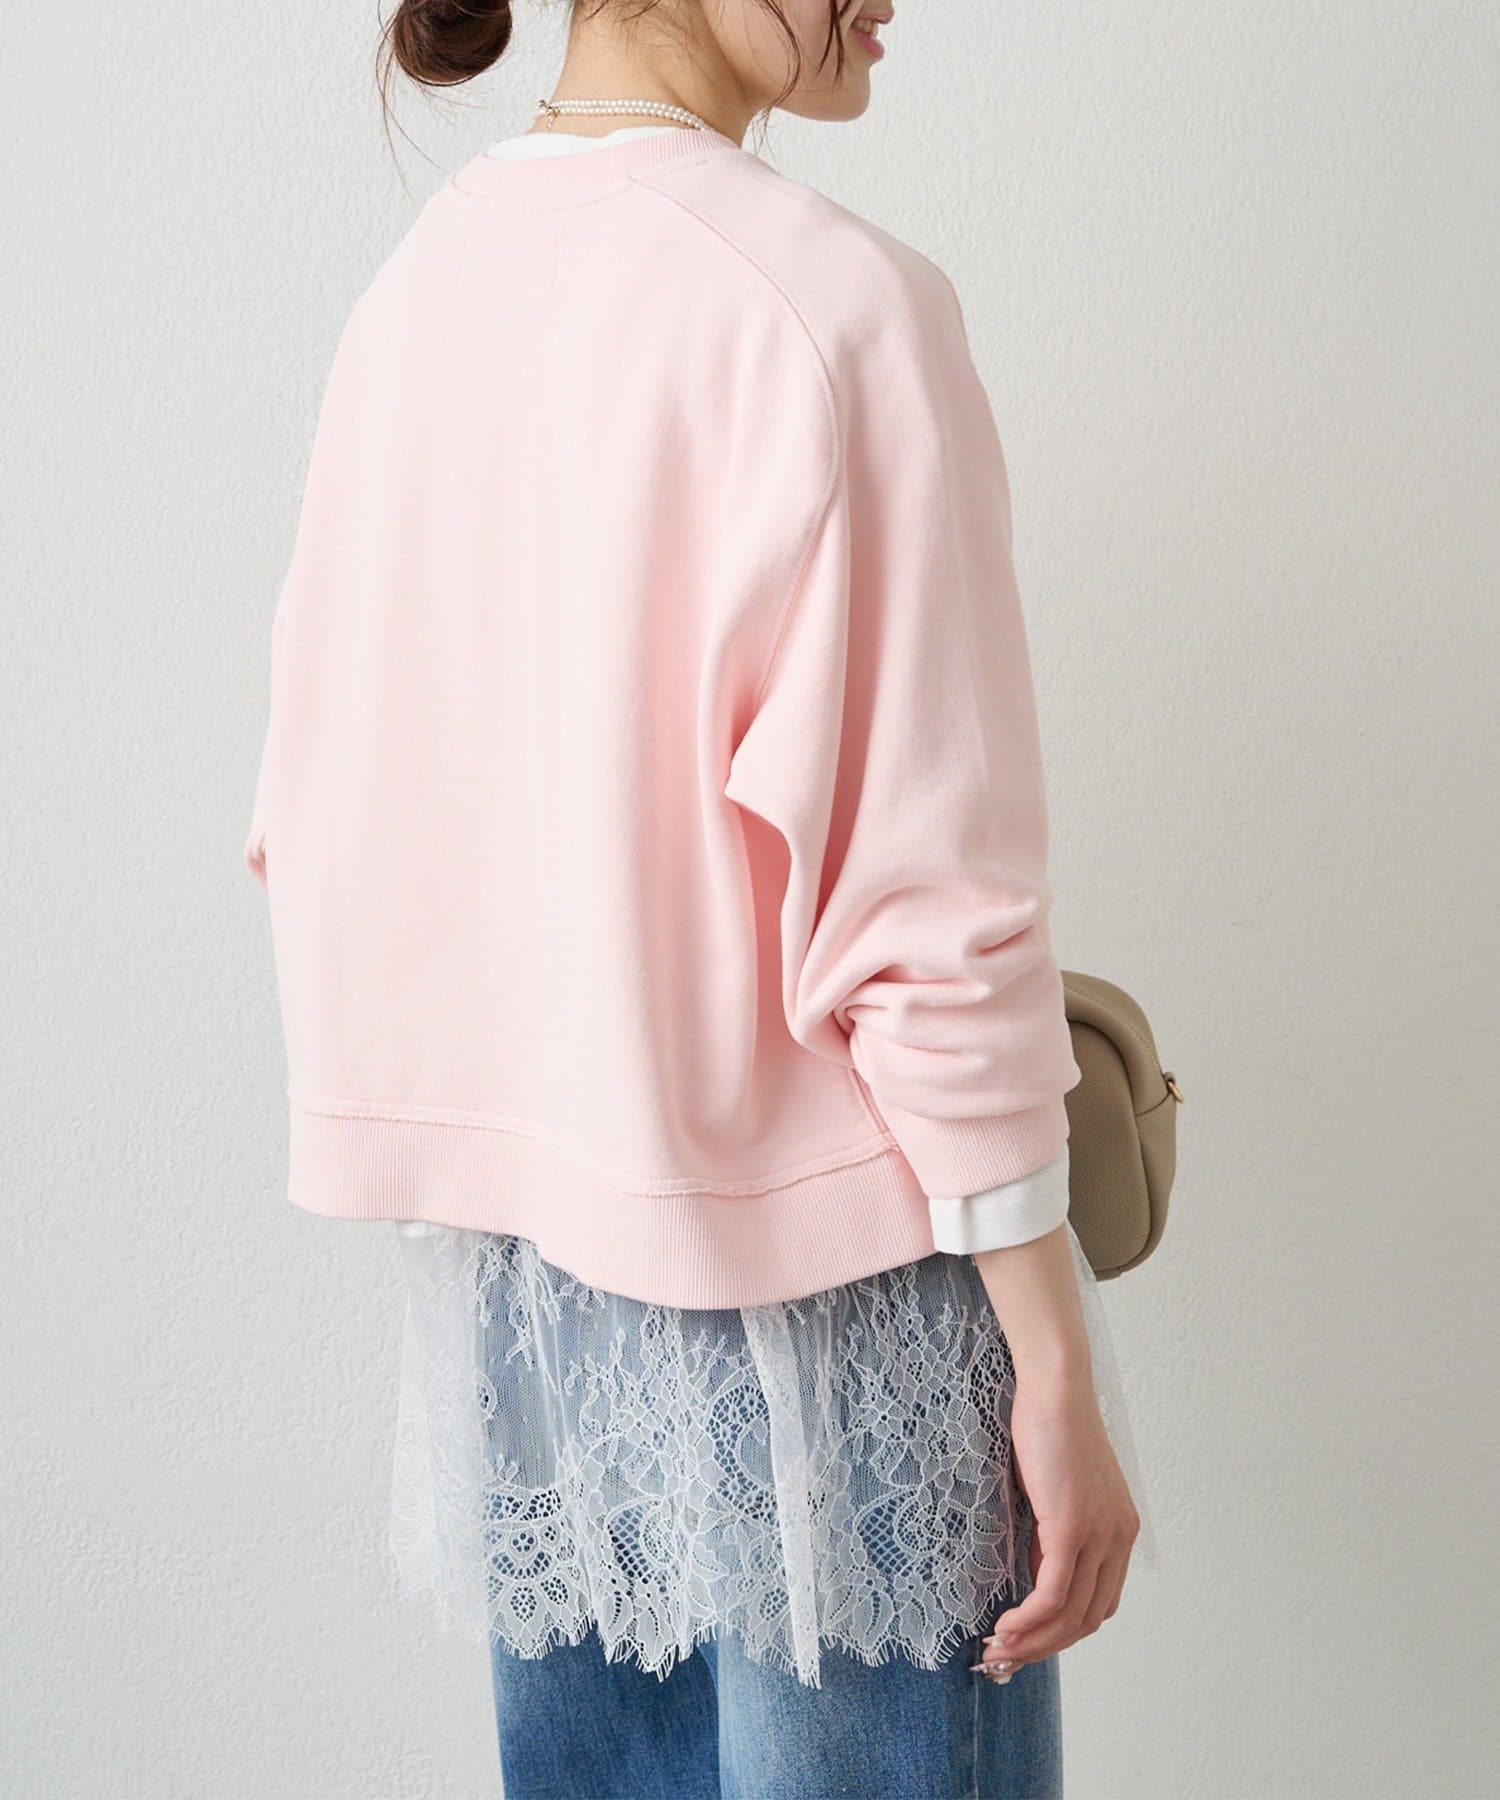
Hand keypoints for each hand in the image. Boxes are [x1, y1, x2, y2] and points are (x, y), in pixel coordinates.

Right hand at [980, 1377, 1138, 1670]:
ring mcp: (1099, 1535)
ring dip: (1033, 1642)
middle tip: (1004, 1657)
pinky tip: (1005, 1625)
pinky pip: (1052, 1595)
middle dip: (1045, 1646)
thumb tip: (1036, 1572)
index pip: (1098, 1603)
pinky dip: (1029, 1620)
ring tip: (997, 1648)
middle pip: (1087, 1619)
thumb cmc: (1047, 1426)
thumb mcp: (1056, 1491)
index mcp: (1120, 1530)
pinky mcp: (1072, 1528)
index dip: (1062, 1631)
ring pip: (1070, 1616)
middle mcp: (1119, 1538)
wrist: (1054, 1387)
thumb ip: (1054, 1533)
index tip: (1024, 1639)